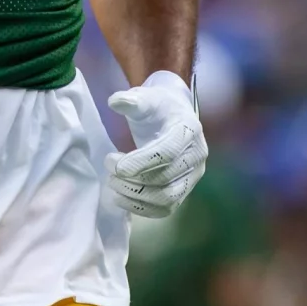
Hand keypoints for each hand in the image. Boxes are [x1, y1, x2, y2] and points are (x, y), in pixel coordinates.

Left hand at [104, 70, 207, 217]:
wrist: (173, 114)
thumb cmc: (158, 106)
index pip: (166, 153)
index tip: (111, 162)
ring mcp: (193, 175)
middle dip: (132, 180)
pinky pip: (166, 208)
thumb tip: (114, 101)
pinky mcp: (185, 189)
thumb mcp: (146, 97)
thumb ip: (131, 100)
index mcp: (189, 130)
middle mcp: (197, 155)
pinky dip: (142, 208)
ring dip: (135, 197)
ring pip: (166, 198)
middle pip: (165, 179)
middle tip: (108, 172)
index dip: (138, 162)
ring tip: (113, 185)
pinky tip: (121, 198)